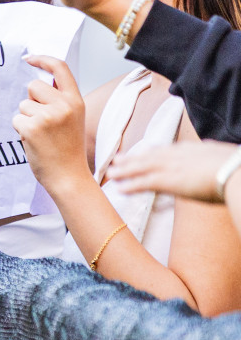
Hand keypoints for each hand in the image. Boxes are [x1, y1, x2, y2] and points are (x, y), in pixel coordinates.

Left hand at [13, 56, 89, 194]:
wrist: (69, 177)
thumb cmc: (67, 149)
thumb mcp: (72, 118)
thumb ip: (59, 100)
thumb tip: (36, 81)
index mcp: (75, 101)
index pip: (60, 68)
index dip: (43, 59)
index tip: (29, 59)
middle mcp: (63, 105)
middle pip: (33, 86)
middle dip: (32, 101)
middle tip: (44, 122)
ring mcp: (47, 116)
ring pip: (23, 105)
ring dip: (27, 118)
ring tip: (42, 136)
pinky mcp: (31, 128)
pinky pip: (16, 120)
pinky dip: (21, 130)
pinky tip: (35, 142)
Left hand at [107, 140, 240, 202]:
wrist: (238, 173)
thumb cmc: (237, 168)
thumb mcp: (223, 157)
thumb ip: (214, 158)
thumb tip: (218, 157)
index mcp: (191, 149)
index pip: (166, 150)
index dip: (152, 152)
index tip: (142, 153)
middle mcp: (177, 155)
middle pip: (148, 156)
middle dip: (132, 159)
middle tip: (117, 160)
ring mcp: (171, 167)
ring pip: (140, 168)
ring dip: (124, 172)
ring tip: (111, 174)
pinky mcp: (168, 181)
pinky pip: (143, 183)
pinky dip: (130, 186)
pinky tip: (119, 189)